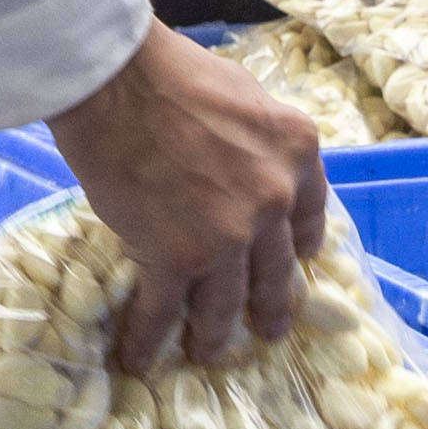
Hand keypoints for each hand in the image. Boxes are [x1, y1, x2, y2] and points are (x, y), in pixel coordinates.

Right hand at [43, 22, 327, 374]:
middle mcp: (273, 202)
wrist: (118, 79)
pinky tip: (139, 357)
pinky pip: (164, 311)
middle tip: (267, 328)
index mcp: (297, 154)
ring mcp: (227, 237)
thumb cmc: (171, 72)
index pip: (309, 217)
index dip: (299, 249)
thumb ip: (257, 141)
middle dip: (269, 306)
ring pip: (224, 303)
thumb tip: (244, 163)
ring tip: (207, 352)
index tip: (295, 265)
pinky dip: (148, 339)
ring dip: (213, 334)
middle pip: (273, 270)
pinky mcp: (175, 259)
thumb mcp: (245, 97)